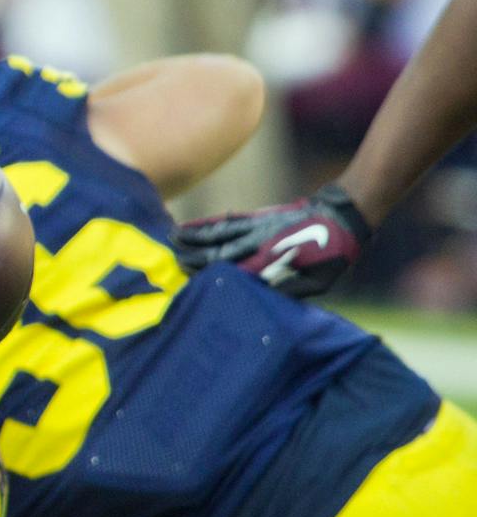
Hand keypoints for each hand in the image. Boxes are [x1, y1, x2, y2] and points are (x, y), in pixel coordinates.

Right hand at [171, 183, 369, 298]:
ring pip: (219, 232)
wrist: (342, 215)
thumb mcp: (320, 281)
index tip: (189, 281)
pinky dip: (207, 222)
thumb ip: (291, 290)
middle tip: (174, 263)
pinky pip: (227, 220)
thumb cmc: (334, 253)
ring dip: (195, 235)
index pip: (234, 271)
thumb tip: (263, 301)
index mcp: (273, 260)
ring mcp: (257, 226)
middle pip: (220, 251)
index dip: (211, 276)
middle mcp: (260, 242)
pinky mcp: (258, 216)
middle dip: (196, 257)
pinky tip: (190, 224)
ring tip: (172, 238)